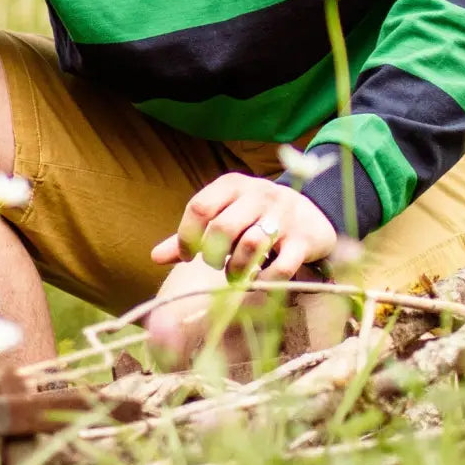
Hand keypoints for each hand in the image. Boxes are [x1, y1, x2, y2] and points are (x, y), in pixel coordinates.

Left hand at [150, 174, 336, 280]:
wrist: (310, 214)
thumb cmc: (255, 217)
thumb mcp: (223, 214)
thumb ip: (191, 235)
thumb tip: (154, 257)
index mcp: (233, 184)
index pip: (199, 207)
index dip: (186, 236)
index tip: (185, 256)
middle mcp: (258, 194)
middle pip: (222, 227)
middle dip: (211, 255)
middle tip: (214, 265)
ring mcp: (284, 215)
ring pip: (250, 244)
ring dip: (237, 269)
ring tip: (235, 273)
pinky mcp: (303, 240)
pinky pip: (281, 266)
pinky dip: (266, 280)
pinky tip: (261, 280)